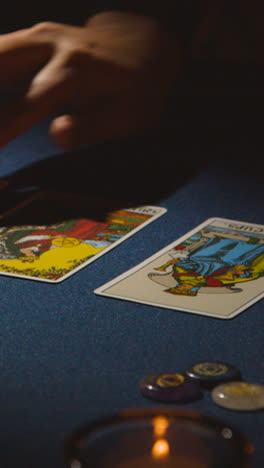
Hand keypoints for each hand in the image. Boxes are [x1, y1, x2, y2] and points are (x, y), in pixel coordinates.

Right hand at [0, 12, 180, 149]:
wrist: (146, 45)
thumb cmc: (140, 88)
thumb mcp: (129, 114)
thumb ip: (91, 125)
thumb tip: (56, 136)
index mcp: (76, 71)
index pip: (28, 104)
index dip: (3, 127)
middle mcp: (51, 46)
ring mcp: (39, 35)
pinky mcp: (33, 36)